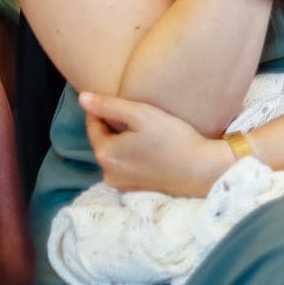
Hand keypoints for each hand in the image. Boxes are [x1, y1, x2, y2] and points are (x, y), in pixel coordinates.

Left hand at [82, 91, 233, 197]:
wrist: (201, 170)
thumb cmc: (172, 138)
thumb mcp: (141, 114)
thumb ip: (109, 105)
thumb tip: (82, 98)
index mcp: (105, 153)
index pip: (93, 124)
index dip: (102, 107)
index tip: (116, 95)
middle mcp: (107, 172)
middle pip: (103, 140)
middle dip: (113, 125)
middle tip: (134, 111)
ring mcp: (120, 184)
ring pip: (115, 153)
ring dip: (122, 140)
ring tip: (142, 128)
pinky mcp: (135, 189)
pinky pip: (126, 165)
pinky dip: (132, 154)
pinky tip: (149, 147)